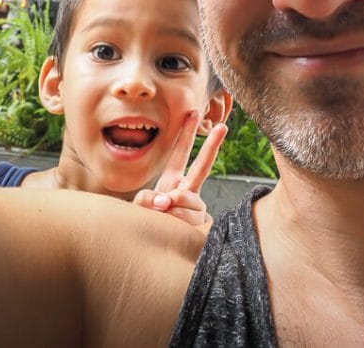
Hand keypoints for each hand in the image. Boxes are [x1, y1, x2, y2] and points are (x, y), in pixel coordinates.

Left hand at [133, 112, 227, 227]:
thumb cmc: (147, 223)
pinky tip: (179, 230)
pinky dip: (180, 225)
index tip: (193, 112)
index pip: (181, 154)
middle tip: (222, 126)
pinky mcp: (203, 225)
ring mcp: (197, 208)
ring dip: (173, 212)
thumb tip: (165, 200)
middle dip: (212, 145)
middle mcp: (189, 190)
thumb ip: (147, 199)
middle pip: (202, 166)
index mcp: (173, 181)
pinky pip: (191, 220)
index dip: (186, 134)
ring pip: (189, 201)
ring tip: (164, 220)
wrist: (158, 249)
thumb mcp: (141, 207)